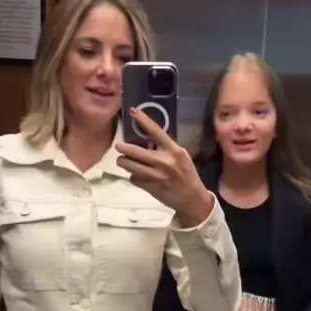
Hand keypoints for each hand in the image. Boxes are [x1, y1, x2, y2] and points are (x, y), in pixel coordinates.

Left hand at [115, 108, 213, 226]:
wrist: (192, 199)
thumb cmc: (187, 175)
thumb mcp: (181, 157)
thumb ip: (165, 149)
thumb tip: (146, 141)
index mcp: (174, 150)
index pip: (156, 131)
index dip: (143, 120)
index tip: (133, 111)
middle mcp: (164, 161)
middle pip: (136, 151)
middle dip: (123, 148)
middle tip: (118, 146)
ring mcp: (156, 175)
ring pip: (131, 166)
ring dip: (124, 163)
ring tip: (124, 161)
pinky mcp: (150, 187)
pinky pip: (134, 178)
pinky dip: (134, 176)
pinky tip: (138, 176)